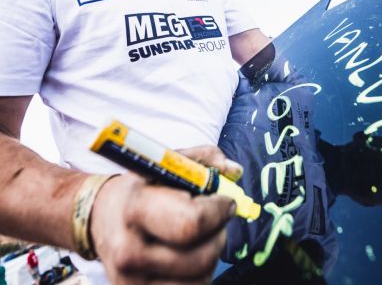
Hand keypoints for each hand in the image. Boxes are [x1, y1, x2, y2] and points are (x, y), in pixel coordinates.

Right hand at [90, 146, 240, 283]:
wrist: (98, 217)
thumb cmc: (140, 187)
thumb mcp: (165, 163)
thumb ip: (203, 159)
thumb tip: (235, 171)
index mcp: (136, 209)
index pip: (192, 222)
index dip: (219, 211)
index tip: (227, 201)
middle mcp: (129, 252)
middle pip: (200, 257)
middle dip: (220, 233)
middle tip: (218, 218)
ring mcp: (132, 283)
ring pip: (201, 279)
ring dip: (212, 254)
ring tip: (201, 235)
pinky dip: (200, 274)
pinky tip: (191, 254)